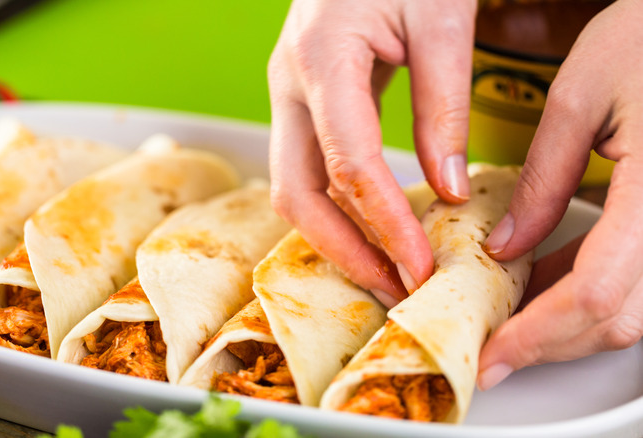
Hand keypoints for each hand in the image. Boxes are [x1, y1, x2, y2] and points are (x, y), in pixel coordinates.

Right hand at [268, 0, 475, 304]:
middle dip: (343, 251)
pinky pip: (306, 170)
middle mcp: (290, 84)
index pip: (348, 165)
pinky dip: (337, 209)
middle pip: (295, 192)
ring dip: (336, 237)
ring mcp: (288, 95)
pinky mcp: (302, 103)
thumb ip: (442, 106)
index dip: (384, 224)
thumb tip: (445, 189)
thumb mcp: (441, 20)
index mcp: (322, 59)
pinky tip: (373, 228)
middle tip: (394, 288)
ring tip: (387, 270)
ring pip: (294, 188)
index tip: (420, 267)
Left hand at [479, 0, 642, 389]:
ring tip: (508, 310)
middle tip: (493, 345)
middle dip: (549, 342)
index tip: (492, 355)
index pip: (597, 294)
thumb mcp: (578, 99)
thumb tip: (505, 248)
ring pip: (635, 309)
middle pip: (620, 318)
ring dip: (567, 322)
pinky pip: (641, 279)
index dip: (538, 335)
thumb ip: (541, 182)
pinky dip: (591, 291)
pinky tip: (547, 278)